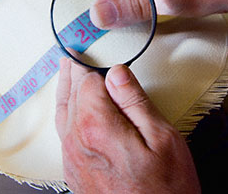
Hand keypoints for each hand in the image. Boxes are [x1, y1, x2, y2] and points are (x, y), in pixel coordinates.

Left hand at [56, 58, 199, 192]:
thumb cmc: (164, 188)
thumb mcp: (161, 137)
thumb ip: (134, 101)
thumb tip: (115, 72)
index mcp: (97, 125)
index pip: (86, 81)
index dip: (88, 63)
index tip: (85, 47)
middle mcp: (77, 139)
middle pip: (71, 93)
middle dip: (72, 71)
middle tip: (70, 53)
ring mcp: (72, 155)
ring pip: (63, 110)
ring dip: (65, 88)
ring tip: (65, 71)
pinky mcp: (73, 168)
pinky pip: (63, 129)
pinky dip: (65, 109)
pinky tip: (71, 106)